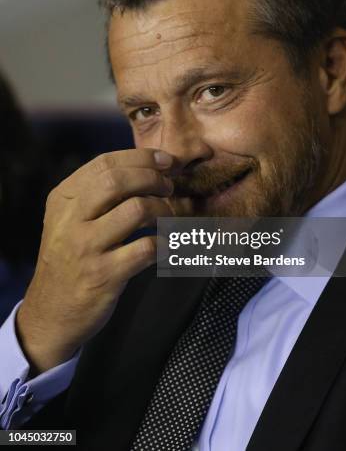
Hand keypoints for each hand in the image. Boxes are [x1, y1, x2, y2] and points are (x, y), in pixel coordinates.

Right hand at [16, 148, 174, 373]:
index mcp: (63, 199)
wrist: (50, 312)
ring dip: (164, 210)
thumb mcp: (69, 220)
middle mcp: (71, 219)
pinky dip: (165, 243)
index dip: (141, 158)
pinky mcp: (104, 275)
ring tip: (170, 217)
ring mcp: (87, 247)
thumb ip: (97, 194)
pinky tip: (166, 244)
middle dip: (152, 178)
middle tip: (169, 187)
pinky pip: (146, 248)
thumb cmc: (70, 258)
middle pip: (118, 181)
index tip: (166, 161)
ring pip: (136, 210)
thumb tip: (146, 168)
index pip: (104, 163)